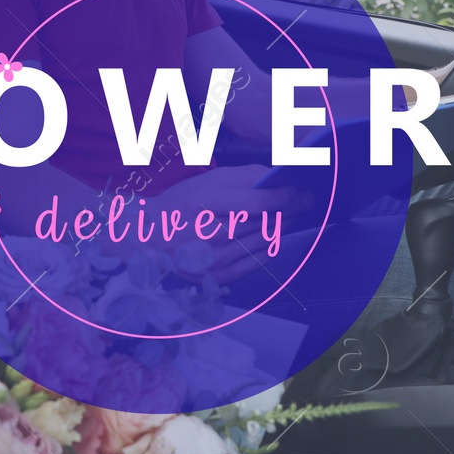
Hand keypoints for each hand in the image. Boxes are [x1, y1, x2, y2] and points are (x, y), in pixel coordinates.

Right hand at [150, 165, 309, 284]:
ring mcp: (214, 259)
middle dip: (291, 210)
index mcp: (204, 204)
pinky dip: (269, 247)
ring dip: (283, 227)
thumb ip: (242, 177)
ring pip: (264, 242)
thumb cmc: (179, 205)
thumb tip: (276, 178)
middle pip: (265, 222)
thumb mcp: (206, 181)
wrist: (147, 239)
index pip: (258, 203)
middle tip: (305, 200)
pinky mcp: (218, 276)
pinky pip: (256, 262)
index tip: (298, 190)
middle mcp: (209, 234)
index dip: (285, 196)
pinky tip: (274, 235)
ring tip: (293, 215)